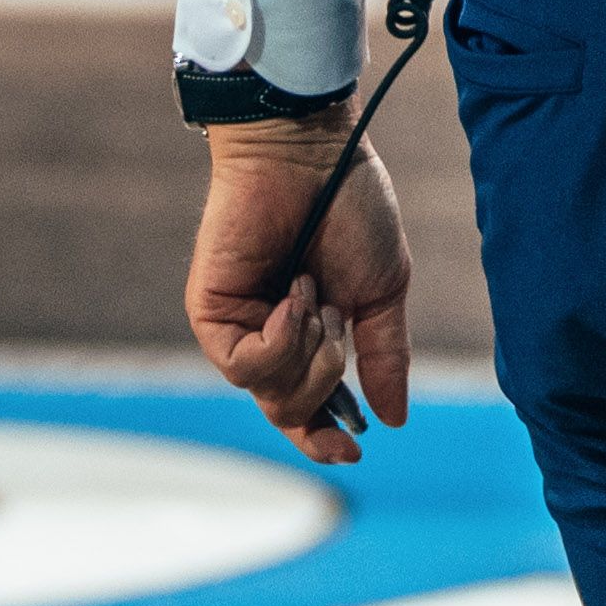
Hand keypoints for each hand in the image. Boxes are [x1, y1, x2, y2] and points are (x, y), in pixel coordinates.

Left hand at [187, 119, 411, 462]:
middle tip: (338, 318)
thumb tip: (393, 419)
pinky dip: (280, 339)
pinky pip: (243, 365)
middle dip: (329, 375)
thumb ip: (382, 357)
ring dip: (310, 352)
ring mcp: (237, 328)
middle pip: (292, 411)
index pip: (306, 411)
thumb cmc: (349, 208)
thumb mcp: (381, 293)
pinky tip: (293, 297)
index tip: (353, 451)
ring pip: (272, 394)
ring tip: (314, 294)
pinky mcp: (212, 313)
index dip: (324, 439)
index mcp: (308, 338)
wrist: (312, 153)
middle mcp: (267, 339)